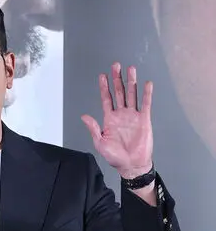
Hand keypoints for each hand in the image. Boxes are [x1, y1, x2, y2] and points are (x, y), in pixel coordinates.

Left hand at [81, 63, 152, 178]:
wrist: (131, 165)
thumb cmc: (115, 157)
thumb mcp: (100, 143)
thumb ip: (93, 128)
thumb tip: (84, 116)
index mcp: (110, 119)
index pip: (106, 99)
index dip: (104, 88)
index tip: (102, 76)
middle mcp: (121, 115)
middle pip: (119, 92)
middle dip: (117, 79)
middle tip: (116, 66)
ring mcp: (133, 116)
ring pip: (132, 95)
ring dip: (131, 82)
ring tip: (130, 69)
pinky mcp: (144, 120)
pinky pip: (146, 104)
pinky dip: (146, 94)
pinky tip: (146, 83)